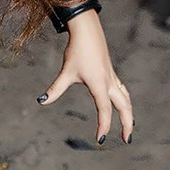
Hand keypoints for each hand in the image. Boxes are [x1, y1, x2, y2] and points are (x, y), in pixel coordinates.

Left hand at [38, 12, 133, 144]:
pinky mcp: (111, 73)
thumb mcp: (66, 72)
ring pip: (126, 99)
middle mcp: (109, 82)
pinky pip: (123, 91)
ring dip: (129, 113)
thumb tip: (41, 101)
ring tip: (129, 127)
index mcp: (100, 84)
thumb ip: (55, 89)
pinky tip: (122, 106)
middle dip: (127, 124)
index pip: (104, 110)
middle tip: (127, 140)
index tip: (99, 140)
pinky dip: (125, 102)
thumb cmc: (77, 50)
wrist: (87, 29)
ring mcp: (112, 77)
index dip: (103, 126)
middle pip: (124, 107)